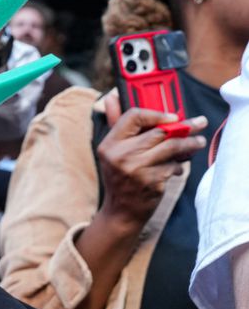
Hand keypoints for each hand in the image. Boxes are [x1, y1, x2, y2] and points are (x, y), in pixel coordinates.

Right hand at [96, 92, 206, 230]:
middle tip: (199, 123)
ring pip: (172, 147)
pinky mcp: (151, 182)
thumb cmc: (120, 177)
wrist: (121, 211)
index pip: (134, 116)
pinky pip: (173, 166)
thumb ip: (116, 124)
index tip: (172, 117)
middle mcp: (120, 156)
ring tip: (197, 143)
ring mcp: (136, 170)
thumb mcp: (112, 151)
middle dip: (185, 127)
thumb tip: (112, 97)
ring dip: (189, 144)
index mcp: (109, 145)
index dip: (156, 113)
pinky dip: (178, 165)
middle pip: (160, 131)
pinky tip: (176, 167)